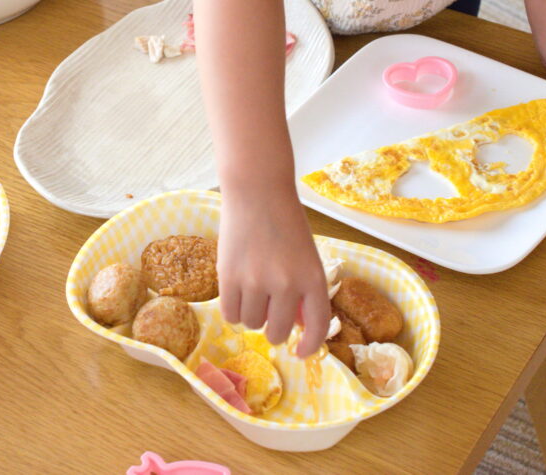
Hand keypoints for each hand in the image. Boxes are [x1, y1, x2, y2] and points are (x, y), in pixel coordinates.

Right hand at [217, 185, 329, 355]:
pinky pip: (230, 314)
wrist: (257, 192)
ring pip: (251, 324)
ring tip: (252, 292)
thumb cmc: (285, 222)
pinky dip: (233, 311)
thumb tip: (296, 327)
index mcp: (313, 279)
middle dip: (274, 329)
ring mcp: (256, 281)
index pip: (316, 327)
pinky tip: (237, 293)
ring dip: (252, 315)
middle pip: (277, 331)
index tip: (300, 352)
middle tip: (269, 313)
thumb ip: (303, 291)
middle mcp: (287, 284)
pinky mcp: (229, 277)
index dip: (309, 346)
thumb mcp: (306, 256)